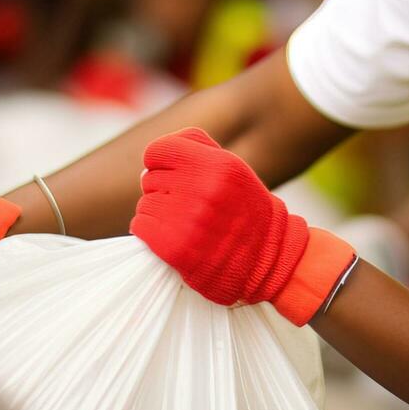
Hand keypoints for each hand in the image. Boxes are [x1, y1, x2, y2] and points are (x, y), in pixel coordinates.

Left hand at [132, 128, 355, 325]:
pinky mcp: (175, 248)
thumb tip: (151, 162)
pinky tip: (173, 238)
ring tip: (186, 224)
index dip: (161, 163)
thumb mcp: (232, 168)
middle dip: (164, 191)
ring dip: (158, 215)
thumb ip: (196, 149)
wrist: (268, 259)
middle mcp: (203, 188)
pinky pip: (140, 227)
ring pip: (145, 204)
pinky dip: (150, 234)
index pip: (157, 151)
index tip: (174, 176)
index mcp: (218, 165)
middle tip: (188, 207)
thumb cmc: (245, 209)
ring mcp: (188, 219)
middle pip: (150, 179)